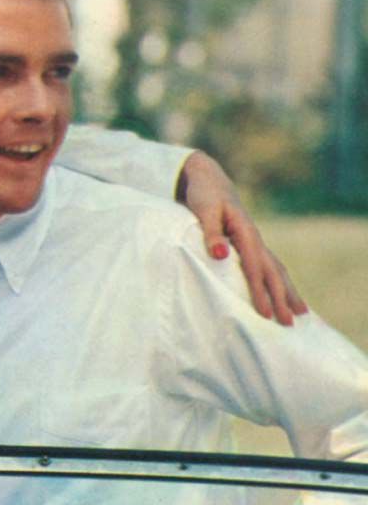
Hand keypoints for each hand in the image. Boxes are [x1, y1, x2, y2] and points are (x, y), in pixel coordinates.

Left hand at [177, 151, 305, 325]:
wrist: (210, 181)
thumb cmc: (204, 196)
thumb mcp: (203, 210)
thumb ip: (210, 232)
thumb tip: (220, 254)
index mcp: (245, 232)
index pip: (254, 268)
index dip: (260, 292)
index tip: (265, 314)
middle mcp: (255, 239)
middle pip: (273, 273)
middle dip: (281, 299)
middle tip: (289, 324)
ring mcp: (254, 243)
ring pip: (276, 270)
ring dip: (287, 293)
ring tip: (300, 314)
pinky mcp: (250, 246)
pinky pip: (269, 268)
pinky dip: (277, 283)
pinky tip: (283, 296)